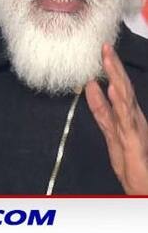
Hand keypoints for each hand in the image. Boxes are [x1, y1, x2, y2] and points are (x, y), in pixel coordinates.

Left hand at [85, 43, 147, 193]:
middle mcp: (132, 117)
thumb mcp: (109, 128)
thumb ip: (100, 108)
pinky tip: (114, 90)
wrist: (141, 184)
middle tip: (105, 48)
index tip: (102, 51)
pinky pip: (126, 119)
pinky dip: (120, 103)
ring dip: (117, 78)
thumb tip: (89, 87)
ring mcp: (134, 127)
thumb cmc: (129, 159)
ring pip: (125, 98)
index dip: (110, 68)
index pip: (117, 86)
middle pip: (122, 87)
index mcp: (126, 114)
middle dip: (114, 67)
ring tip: (109, 61)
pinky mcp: (134, 140)